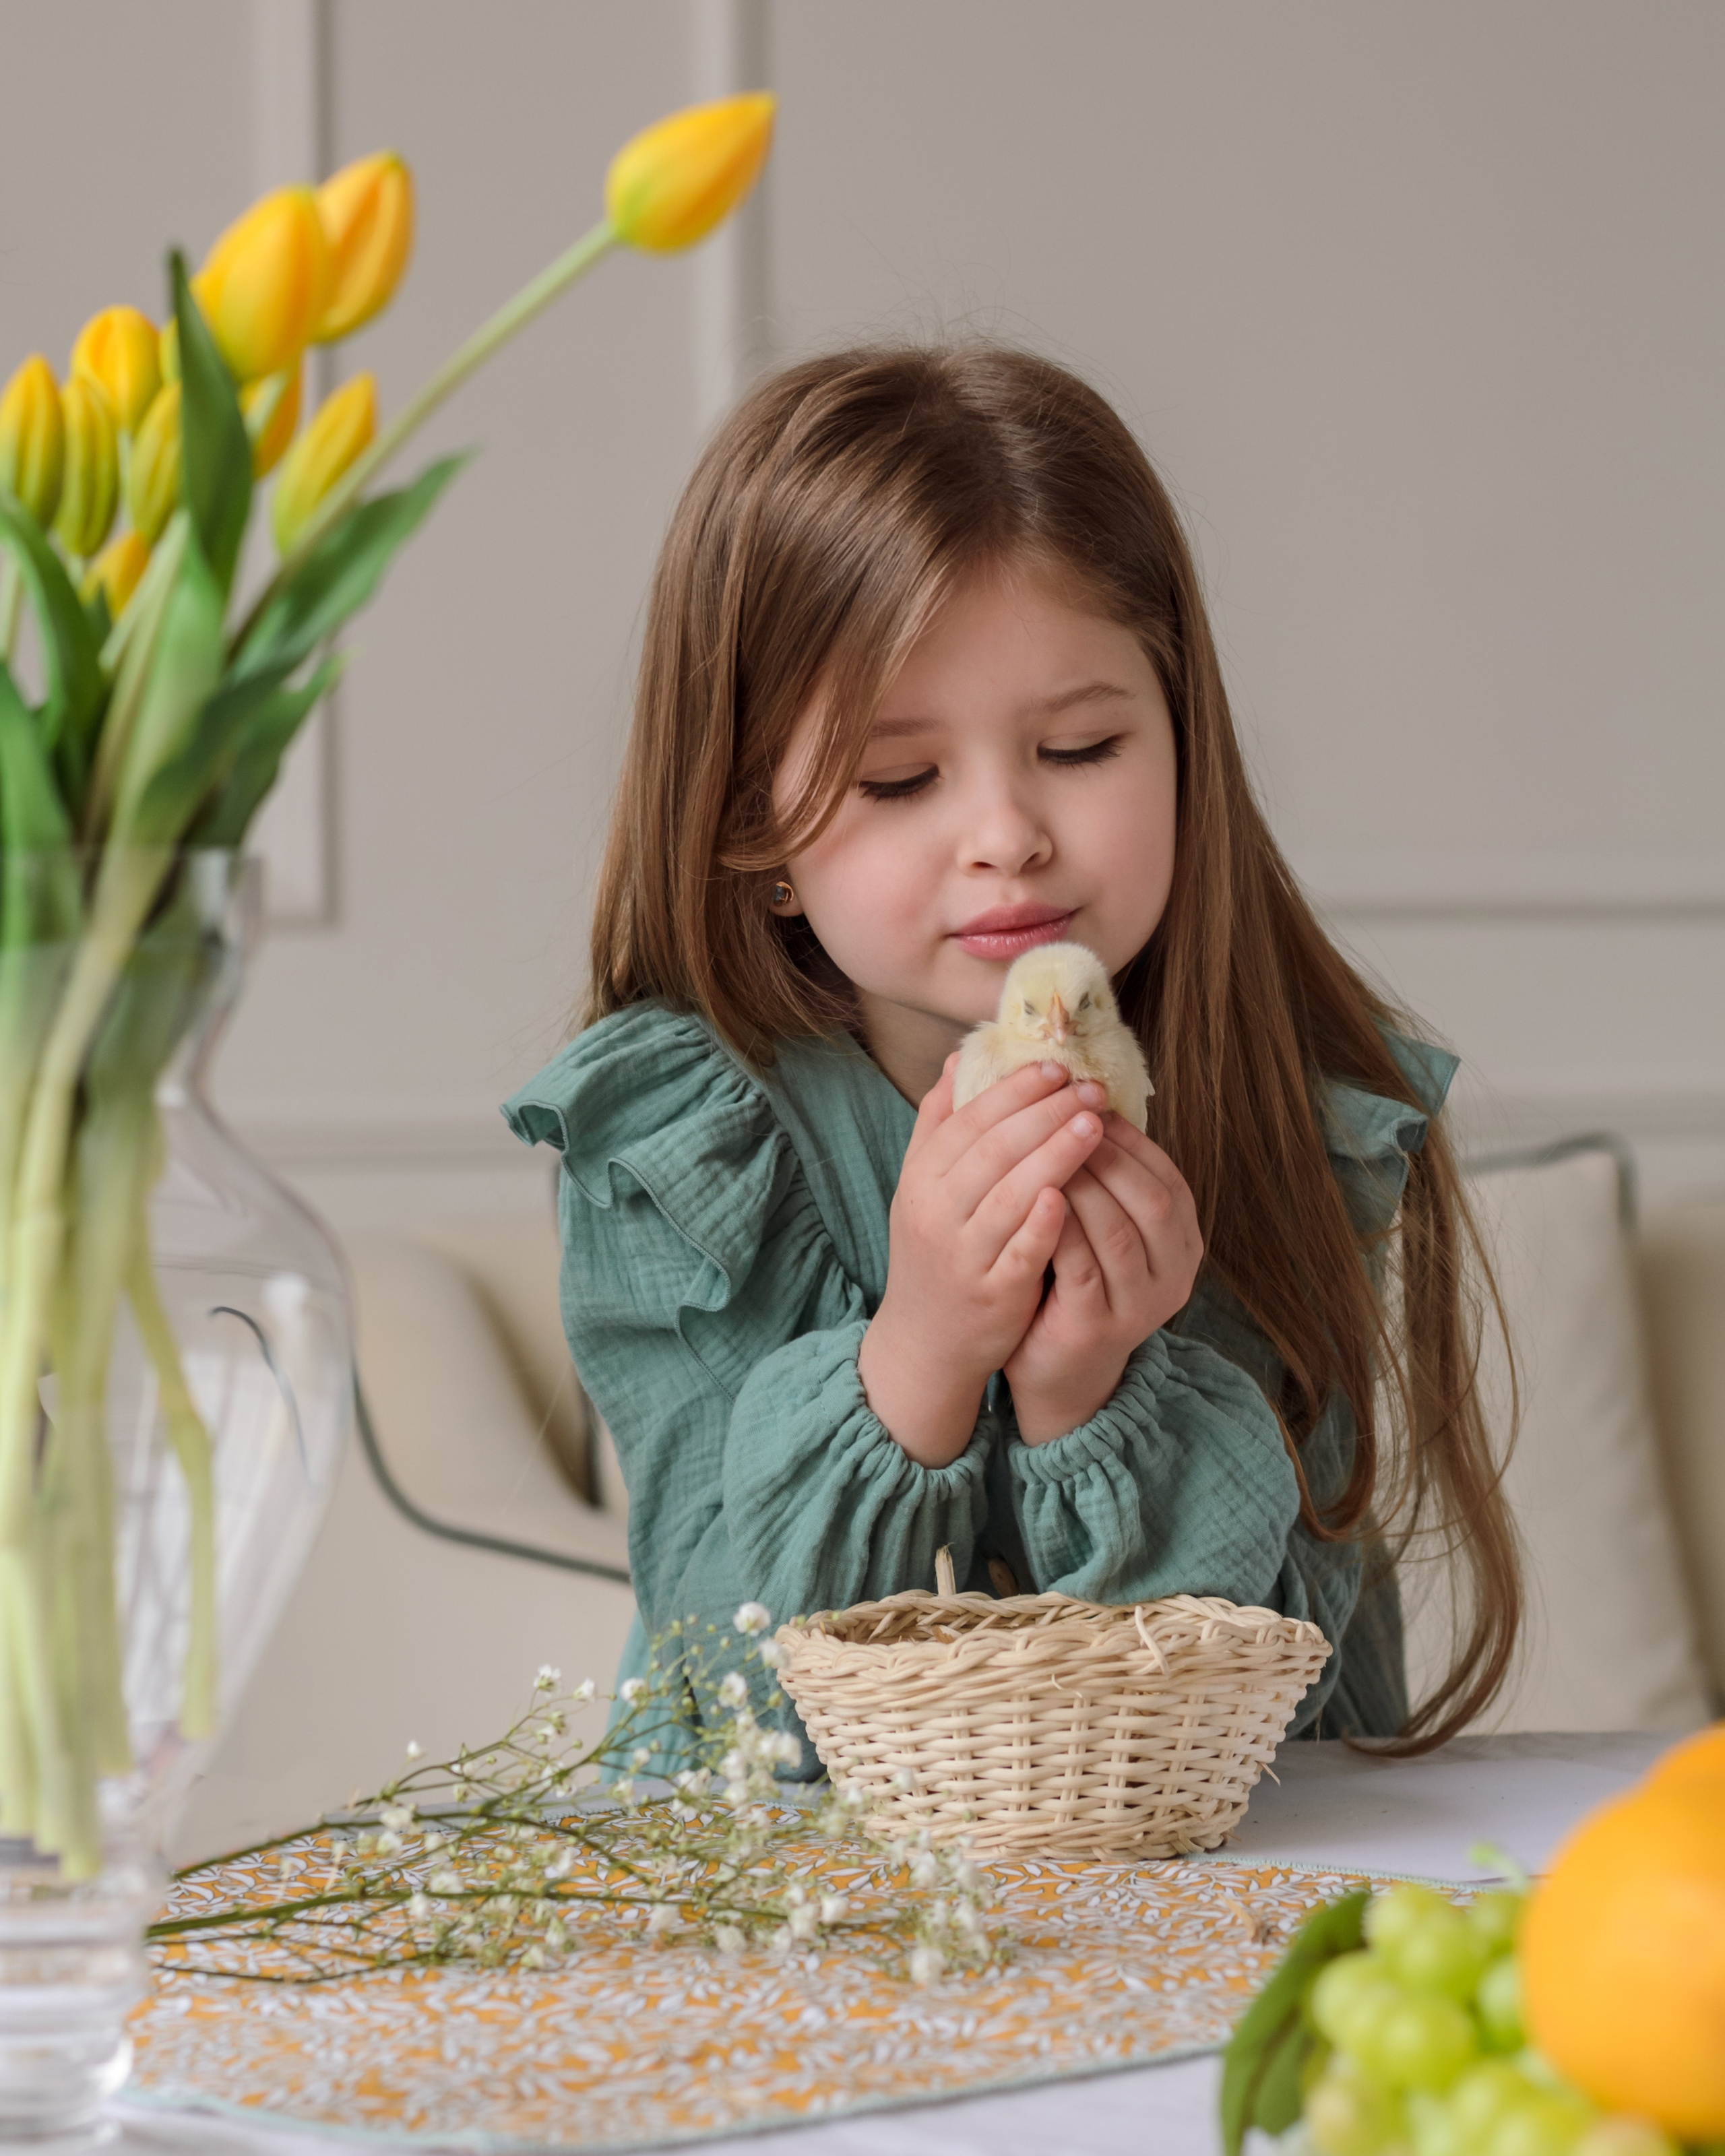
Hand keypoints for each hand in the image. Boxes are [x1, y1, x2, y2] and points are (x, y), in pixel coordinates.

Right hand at [858, 1056, 1106, 1466]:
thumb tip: (959, 1060)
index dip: (1014, 1091)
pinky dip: (1043, 1222)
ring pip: (1011, 1195)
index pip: (968, 1122)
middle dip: (1046, 1114)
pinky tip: (1071, 1192)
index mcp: (920, 1180)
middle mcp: (935, 1213)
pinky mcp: (993, 1293)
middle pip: (993, 1151)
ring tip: (1096, 1125)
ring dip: (1055, 1155)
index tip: (1056, 1067)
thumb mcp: (920, 1187)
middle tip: (1091, 1089)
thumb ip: (938, 1126)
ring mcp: (963, 1254)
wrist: (926, 1341)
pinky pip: (1021, 1251)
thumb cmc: (934, 1252)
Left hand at [1004, 1110, 1202, 1444]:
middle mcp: (1174, 1273)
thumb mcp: (1095, 1223)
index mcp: (1181, 1240)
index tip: (1084, 1101)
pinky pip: (1082, 1271)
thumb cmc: (1072, 1278)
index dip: (1127, 1138)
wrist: (1055, 1364)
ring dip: (1082, 1186)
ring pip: (1118, 1233)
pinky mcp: (1098, 1328)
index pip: (1166, 1175)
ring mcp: (1140, 1305)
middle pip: (1151, 1199)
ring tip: (1043, 1150)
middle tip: (1064, 1119)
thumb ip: (1097, 1171)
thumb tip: (1071, 1090)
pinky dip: (1060, 1231)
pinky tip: (1033, 1200)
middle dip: (1107, 1156)